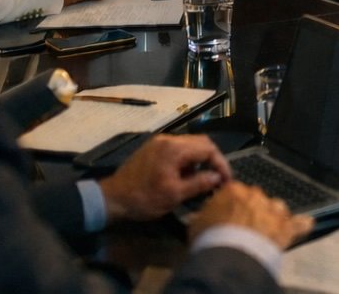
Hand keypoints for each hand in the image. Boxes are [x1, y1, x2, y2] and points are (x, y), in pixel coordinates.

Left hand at [100, 134, 230, 221]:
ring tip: (202, 178)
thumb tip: (218, 178)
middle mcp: (168, 139)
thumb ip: (199, 183)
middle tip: (218, 178)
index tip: (226, 180)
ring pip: (189, 144)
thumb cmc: (144, 199)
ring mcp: (159, 142)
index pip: (208, 149)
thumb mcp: (174, 195)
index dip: (221, 164)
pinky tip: (185, 174)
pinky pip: (177, 148)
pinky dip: (187, 159)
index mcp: (175, 149)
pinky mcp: (153, 148)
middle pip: (200, 142)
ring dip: (199, 159)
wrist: (112, 199)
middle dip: (212, 159)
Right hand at [188, 182, 310, 250]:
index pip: (233, 192)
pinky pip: (300, 223)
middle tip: (244, 228)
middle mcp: (256, 195)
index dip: (231, 205)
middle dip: (252, 211)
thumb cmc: (210, 238)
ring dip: (273, 218)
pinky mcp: (287, 227)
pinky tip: (305, 225)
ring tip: (266, 232)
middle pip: (256, 200)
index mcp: (233, 191)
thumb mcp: (198, 223)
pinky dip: (301, 225)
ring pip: (277, 209)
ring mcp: (274, 209)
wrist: (231, 253)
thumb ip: (206, 215)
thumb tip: (206, 215)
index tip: (228, 215)